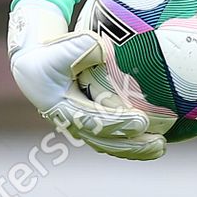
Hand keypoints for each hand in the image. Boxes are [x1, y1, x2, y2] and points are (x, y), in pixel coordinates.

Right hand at [7, 0, 165, 159]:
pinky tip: (157, 139)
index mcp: (62, 108)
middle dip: (132, 145)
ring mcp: (81, 128)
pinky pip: (113, 139)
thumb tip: (106, 48)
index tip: (142, 121)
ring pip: (110, 144)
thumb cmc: (51, 54)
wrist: (35, 68)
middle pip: (105, 141)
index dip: (117, 123)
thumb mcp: (59, 48)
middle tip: (158, 142)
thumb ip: (81, 47)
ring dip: (136, 149)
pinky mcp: (90, 126)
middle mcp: (71, 123)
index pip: (93, 120)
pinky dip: (133, 142)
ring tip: (161, 146)